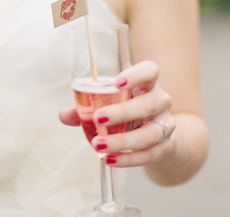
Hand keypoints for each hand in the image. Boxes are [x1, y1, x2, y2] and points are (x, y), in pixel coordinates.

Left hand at [59, 60, 174, 166]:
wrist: (155, 134)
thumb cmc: (127, 111)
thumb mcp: (110, 104)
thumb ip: (86, 108)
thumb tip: (63, 114)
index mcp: (147, 84)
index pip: (150, 71)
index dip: (136, 75)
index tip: (117, 83)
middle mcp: (161, 101)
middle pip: (150, 103)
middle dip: (124, 112)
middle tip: (98, 118)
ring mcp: (166, 124)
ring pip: (151, 133)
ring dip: (123, 141)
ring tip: (98, 145)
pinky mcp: (166, 146)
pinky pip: (150, 155)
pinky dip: (128, 159)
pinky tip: (109, 159)